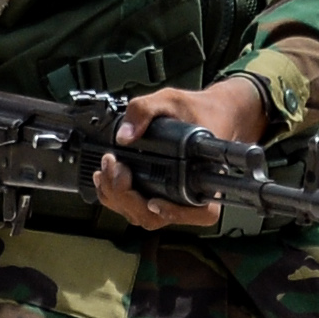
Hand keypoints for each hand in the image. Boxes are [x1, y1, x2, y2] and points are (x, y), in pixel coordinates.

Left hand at [99, 76, 265, 229]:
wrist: (212, 113)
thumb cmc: (200, 111)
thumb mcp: (172, 100)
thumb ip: (145, 110)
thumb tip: (124, 136)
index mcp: (204, 177)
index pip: (194, 212)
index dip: (171, 212)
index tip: (152, 200)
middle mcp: (190, 195)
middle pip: (155, 217)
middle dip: (125, 197)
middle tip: (114, 167)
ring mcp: (172, 198)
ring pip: (142, 216)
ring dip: (116, 197)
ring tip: (106, 168)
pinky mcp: (159, 194)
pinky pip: (137, 208)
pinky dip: (116, 197)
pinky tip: (106, 178)